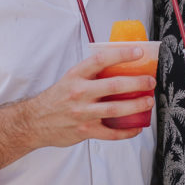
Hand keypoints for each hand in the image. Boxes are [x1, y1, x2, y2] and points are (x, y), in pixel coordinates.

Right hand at [26, 45, 155, 146]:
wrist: (35, 121)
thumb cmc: (57, 98)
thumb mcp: (70, 78)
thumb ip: (91, 73)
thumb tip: (119, 64)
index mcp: (76, 75)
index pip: (101, 60)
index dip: (121, 55)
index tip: (138, 52)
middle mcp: (79, 93)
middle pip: (113, 86)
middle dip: (136, 83)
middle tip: (150, 81)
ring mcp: (82, 113)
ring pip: (115, 109)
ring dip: (136, 105)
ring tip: (148, 102)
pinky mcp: (85, 131)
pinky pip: (111, 133)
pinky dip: (126, 131)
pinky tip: (137, 127)